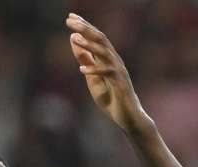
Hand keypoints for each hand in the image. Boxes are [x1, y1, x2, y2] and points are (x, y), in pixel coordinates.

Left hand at [66, 13, 146, 131]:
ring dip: (88, 45)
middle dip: (85, 29)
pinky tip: (82, 70)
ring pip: (104, 53)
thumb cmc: (111, 98)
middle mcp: (115, 60)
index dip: (84, 26)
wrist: (127, 118)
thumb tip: (73, 40)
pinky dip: (95, 70)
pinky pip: (107, 74)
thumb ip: (85, 60)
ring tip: (74, 38)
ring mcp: (119, 71)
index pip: (96, 37)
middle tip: (70, 21)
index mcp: (108, 58)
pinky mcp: (120, 84)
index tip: (70, 17)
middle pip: (101, 39)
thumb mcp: (92, 78)